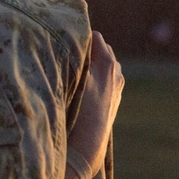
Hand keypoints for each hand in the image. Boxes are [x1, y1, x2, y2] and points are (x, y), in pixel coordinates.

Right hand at [68, 31, 123, 178]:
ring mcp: (117, 85)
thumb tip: (60, 38)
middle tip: (67, 51)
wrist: (88, 142)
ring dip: (92, 63)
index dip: (78, 36)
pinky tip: (83, 85)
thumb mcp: (71, 78)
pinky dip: (96, 77)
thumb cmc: (77, 109)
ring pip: (105, 64)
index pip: (93, 36)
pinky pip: (106, 78)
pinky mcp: (115, 98)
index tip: (65, 38)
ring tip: (75, 68)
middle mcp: (115, 71)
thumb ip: (72, 57)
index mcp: (106, 62)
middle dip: (87, 48)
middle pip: (102, 48)